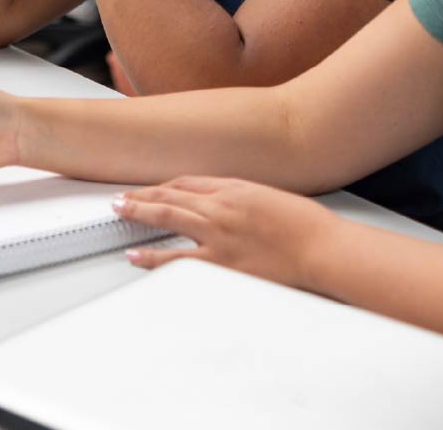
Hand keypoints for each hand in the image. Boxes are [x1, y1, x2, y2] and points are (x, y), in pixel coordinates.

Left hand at [113, 176, 335, 290]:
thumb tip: (226, 204)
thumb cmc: (308, 227)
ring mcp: (218, 232)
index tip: (152, 189)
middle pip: (171, 194)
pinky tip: (134, 255)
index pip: (189, 182)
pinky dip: (152, 257)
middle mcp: (222, 205)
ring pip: (167, 215)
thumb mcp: (272, 199)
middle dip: (142, 194)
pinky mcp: (220, 261)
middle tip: (122, 196)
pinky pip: (177, 258)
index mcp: (236, 188)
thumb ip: (244, 199)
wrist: (323, 247)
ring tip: (119, 211)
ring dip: (138, 211)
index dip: (165, 186)